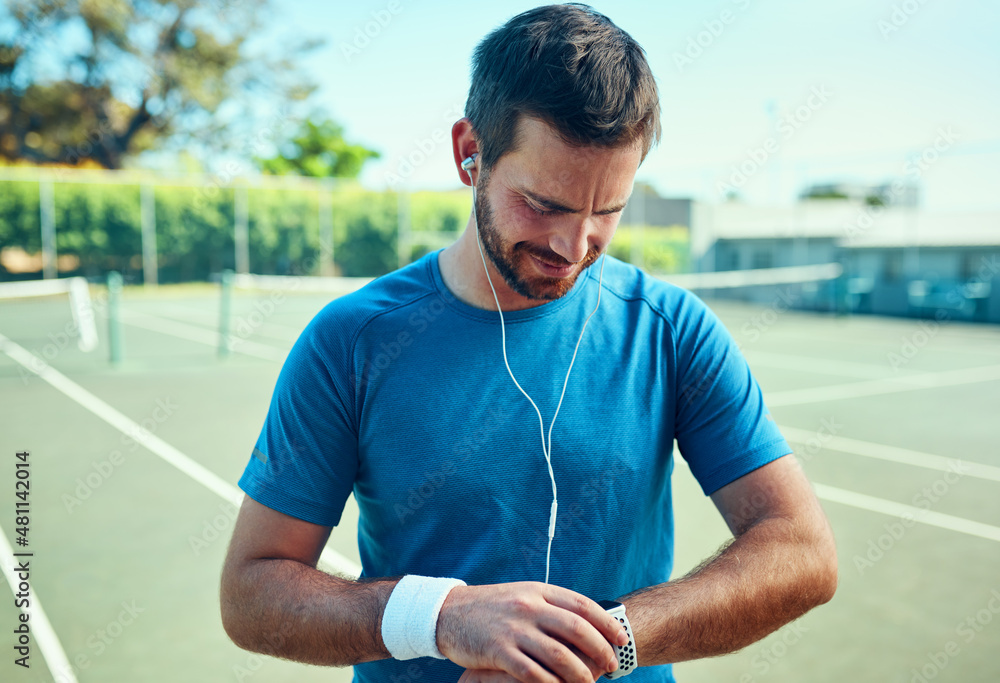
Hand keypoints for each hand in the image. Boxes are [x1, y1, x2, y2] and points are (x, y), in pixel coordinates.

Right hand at [437, 581, 626, 682]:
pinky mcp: (498, 650)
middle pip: (576, 629)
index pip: (581, 604)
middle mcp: (528, 606)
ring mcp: (513, 628)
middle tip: (611, 666)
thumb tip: (584, 620)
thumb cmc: (490, 608)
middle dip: (600, 650)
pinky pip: (532, 673)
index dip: (606, 622)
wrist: (446, 613)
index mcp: (537, 591)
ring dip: (579, 674)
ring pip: (559, 654)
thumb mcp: (521, 595)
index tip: (621, 638)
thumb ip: (549, 605)